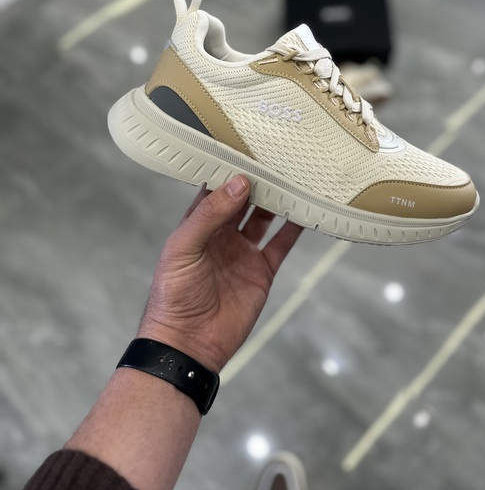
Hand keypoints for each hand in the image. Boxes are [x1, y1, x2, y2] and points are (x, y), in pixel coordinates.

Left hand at [138, 175, 302, 372]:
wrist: (188, 344)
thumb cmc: (173, 295)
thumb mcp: (183, 248)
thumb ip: (210, 215)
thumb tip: (239, 183)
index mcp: (197, 225)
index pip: (215, 189)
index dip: (228, 168)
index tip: (245, 146)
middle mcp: (221, 235)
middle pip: (244, 199)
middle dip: (257, 180)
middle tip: (276, 156)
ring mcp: (243, 252)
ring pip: (265, 217)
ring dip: (277, 199)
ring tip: (293, 176)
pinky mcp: (261, 271)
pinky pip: (281, 244)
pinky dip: (295, 228)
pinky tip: (307, 210)